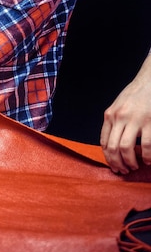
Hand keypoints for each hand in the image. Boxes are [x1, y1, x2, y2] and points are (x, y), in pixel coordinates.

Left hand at [100, 56, 150, 173]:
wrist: (149, 81)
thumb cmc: (135, 94)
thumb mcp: (119, 105)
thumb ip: (114, 121)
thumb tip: (112, 142)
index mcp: (110, 115)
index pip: (104, 142)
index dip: (108, 157)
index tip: (113, 166)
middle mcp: (119, 117)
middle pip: (113, 148)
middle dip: (117, 163)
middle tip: (123, 171)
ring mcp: (135, 120)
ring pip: (126, 148)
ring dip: (129, 162)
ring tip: (134, 166)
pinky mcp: (150, 122)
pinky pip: (147, 145)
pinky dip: (146, 156)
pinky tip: (147, 160)